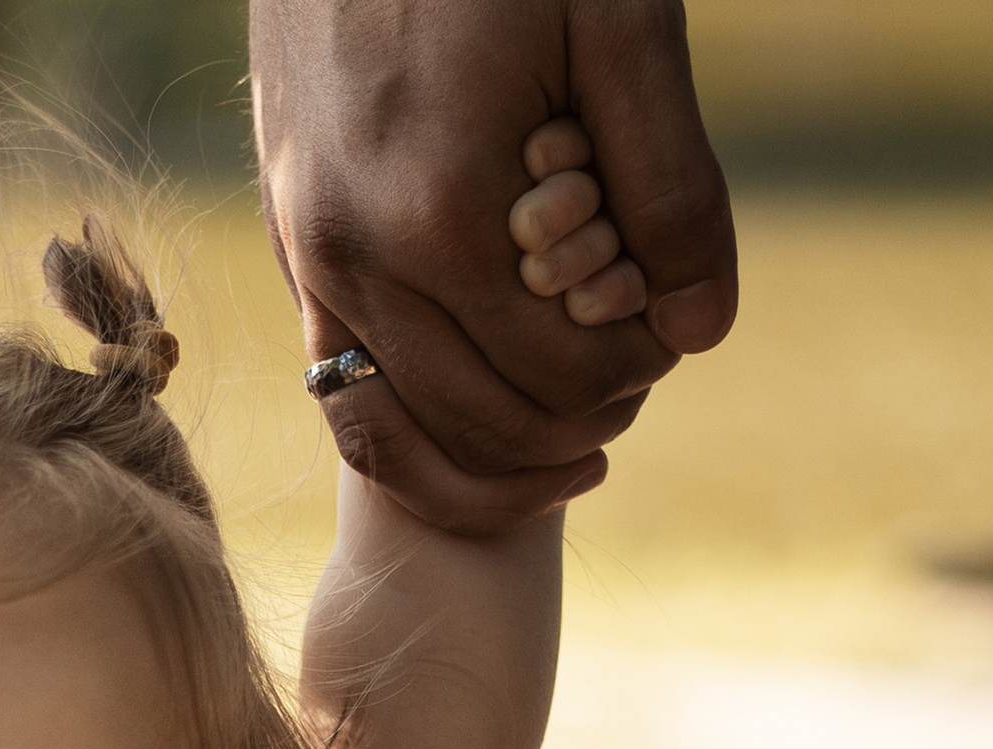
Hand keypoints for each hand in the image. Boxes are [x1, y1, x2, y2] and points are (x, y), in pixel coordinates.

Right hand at [249, 0, 735, 531]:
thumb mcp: (619, 21)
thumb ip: (669, 180)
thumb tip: (700, 329)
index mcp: (441, 215)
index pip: (566, 377)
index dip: (643, 366)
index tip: (676, 314)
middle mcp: (358, 262)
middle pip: (491, 426)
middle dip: (583, 416)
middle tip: (641, 366)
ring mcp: (310, 265)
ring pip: (403, 443)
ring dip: (498, 461)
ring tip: (577, 438)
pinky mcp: (292, 253)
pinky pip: (348, 401)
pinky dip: (424, 438)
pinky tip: (492, 417)